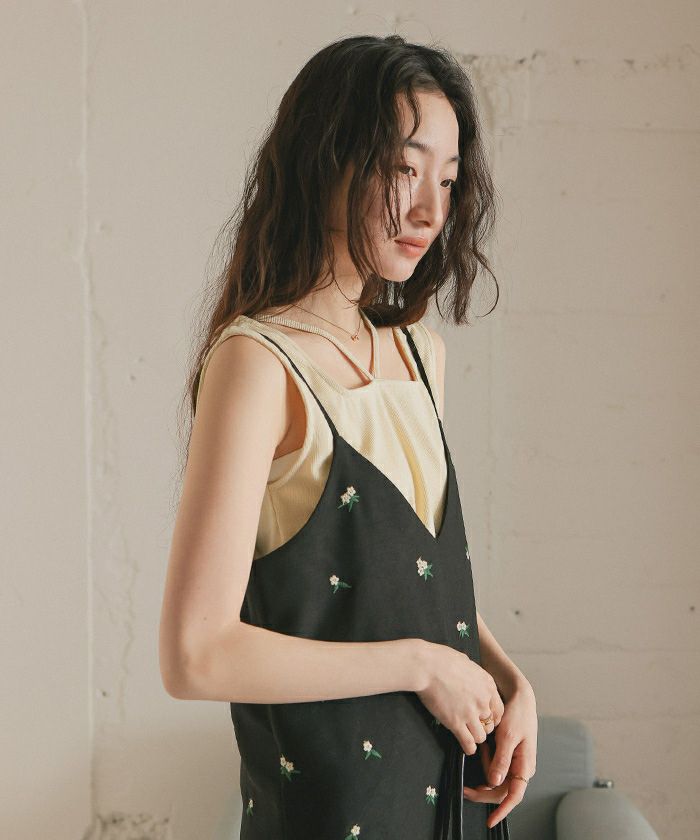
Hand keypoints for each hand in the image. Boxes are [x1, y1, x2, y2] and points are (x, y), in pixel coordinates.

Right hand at [415, 641, 504, 755]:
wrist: (427, 666)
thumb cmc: (441, 659)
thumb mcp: (466, 661)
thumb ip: (473, 673)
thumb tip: (470, 673)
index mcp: (487, 684)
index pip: (499, 709)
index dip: (492, 717)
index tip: (486, 719)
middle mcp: (483, 700)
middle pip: (491, 724)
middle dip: (483, 727)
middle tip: (474, 727)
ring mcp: (470, 713)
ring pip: (481, 736)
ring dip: (475, 738)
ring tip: (469, 736)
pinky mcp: (456, 722)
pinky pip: (468, 743)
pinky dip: (468, 747)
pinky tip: (466, 747)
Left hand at [463, 681, 537, 829]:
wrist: (519, 696)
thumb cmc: (517, 714)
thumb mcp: (508, 736)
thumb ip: (501, 760)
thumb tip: (493, 782)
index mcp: (525, 766)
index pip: (514, 796)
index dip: (501, 810)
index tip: (489, 821)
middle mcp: (521, 767)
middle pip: (501, 790)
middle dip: (484, 790)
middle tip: (466, 789)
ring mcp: (515, 761)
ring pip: (496, 777)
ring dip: (485, 767)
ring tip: (484, 747)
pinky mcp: (507, 754)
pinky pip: (494, 764)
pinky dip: (486, 759)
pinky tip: (485, 745)